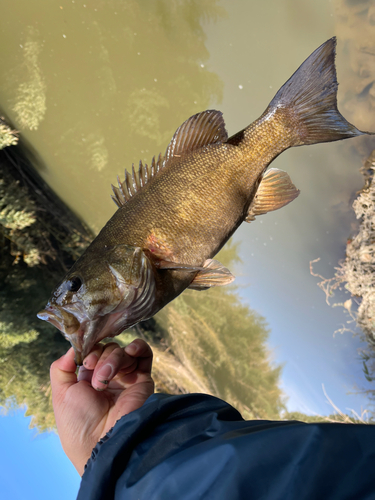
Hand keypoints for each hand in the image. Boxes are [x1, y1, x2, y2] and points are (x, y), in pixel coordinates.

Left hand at [50, 339, 153, 474]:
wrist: (103, 442)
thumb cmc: (79, 423)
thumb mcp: (61, 393)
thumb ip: (61, 367)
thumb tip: (74, 347)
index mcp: (89, 379)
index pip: (92, 351)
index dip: (89, 351)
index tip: (84, 363)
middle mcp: (109, 376)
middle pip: (107, 349)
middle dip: (100, 359)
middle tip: (96, 380)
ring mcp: (126, 377)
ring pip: (122, 351)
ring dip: (112, 359)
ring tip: (106, 379)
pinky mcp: (142, 379)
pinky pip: (144, 354)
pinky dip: (138, 347)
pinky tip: (131, 350)